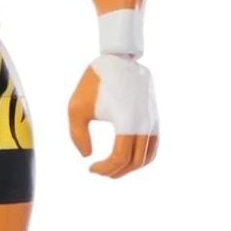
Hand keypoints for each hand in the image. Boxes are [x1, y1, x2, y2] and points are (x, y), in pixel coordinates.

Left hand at [67, 55, 158, 176]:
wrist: (118, 58)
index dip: (105, 168)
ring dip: (130, 167)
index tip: (90, 168)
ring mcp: (152, 120)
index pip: (120, 157)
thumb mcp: (76, 108)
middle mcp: (144, 122)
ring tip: (111, 168)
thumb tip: (87, 155)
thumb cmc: (94, 82)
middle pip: (135, 161)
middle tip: (98, 170)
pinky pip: (153, 145)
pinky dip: (141, 157)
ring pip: (147, 157)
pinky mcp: (154, 116)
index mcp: (127, 120)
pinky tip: (125, 157)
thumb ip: (77, 135)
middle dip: (116, 171)